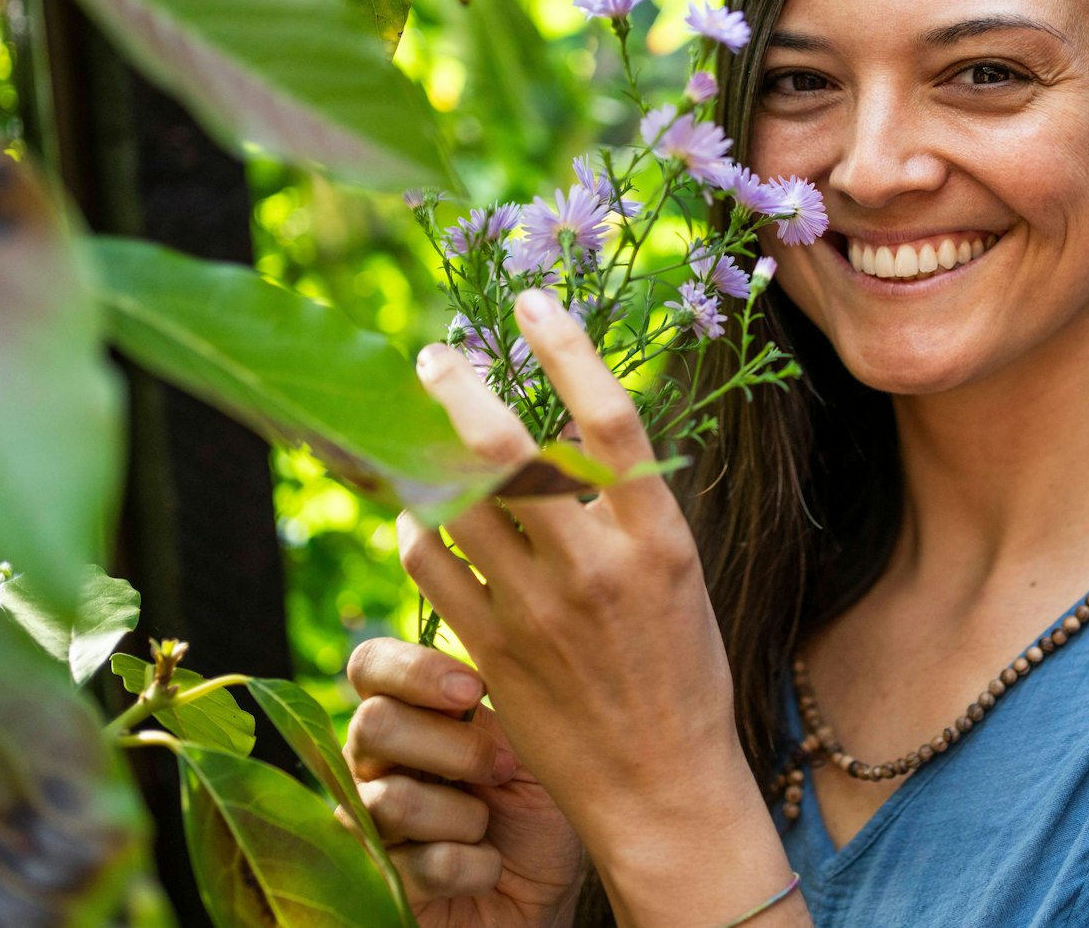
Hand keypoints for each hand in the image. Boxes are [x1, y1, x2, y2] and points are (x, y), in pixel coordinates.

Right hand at [343, 637, 586, 927]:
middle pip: (373, 724)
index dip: (413, 670)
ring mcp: (368, 822)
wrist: (550, 889)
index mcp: (406, 713)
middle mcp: (373, 762)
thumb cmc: (539, 804)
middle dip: (453, 748)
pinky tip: (487, 866)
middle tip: (502, 770)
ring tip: (491, 827)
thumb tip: (474, 664)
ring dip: (467, 816)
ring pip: (393, 800)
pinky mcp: (378, 882)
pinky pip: (421, 864)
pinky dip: (475, 866)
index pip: (371, 665)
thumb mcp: (531, 740)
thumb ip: (494, 699)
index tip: (473, 691)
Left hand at [403, 288, 795, 923]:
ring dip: (422, 453)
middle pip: (513, 452)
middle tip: (436, 356)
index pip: (610, 422)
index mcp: (657, 541)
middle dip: (462, 390)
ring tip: (409, 428)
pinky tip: (415, 514)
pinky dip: (414, 529)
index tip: (534, 303)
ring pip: (456, 506)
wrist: (660, 785)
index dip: (568, 350)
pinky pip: (431, 570)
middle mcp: (596, 569)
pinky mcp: (491, 653)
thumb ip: (629, 507)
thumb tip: (570, 426)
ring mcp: (538, 613)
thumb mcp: (679, 576)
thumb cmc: (679, 671)